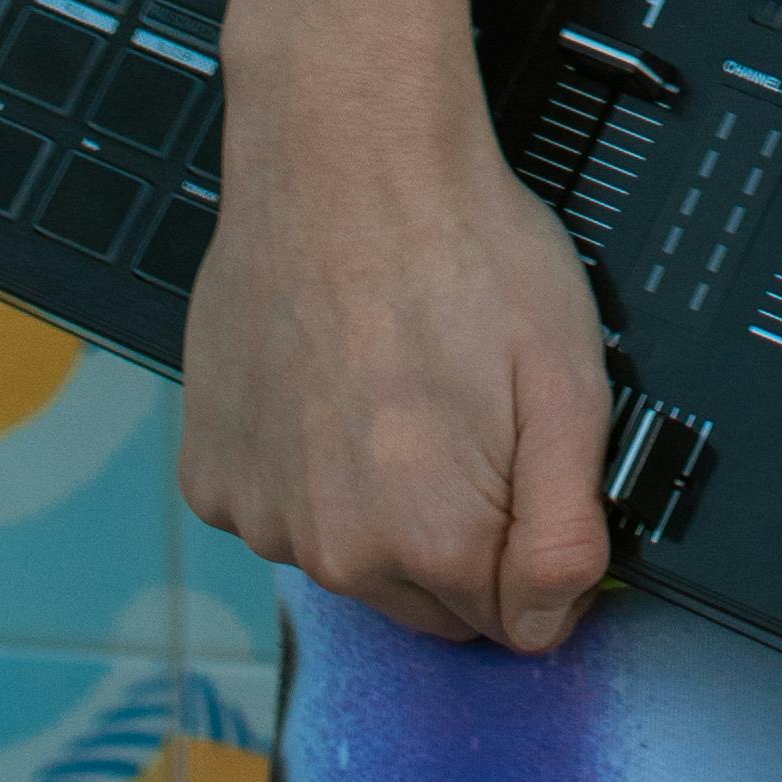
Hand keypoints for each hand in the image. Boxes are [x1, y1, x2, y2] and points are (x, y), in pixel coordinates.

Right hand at [180, 89, 610, 653]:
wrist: (344, 156)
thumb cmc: (459, 249)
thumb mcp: (570, 384)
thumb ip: (568, 531)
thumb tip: (551, 624)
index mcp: (431, 541)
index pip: (511, 620)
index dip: (533, 549)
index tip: (526, 474)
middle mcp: (334, 551)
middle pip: (428, 599)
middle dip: (460, 533)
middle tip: (467, 418)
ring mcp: (260, 516)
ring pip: (351, 555)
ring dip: (379, 500)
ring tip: (396, 388)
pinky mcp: (211, 476)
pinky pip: (281, 508)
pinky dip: (307, 468)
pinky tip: (330, 388)